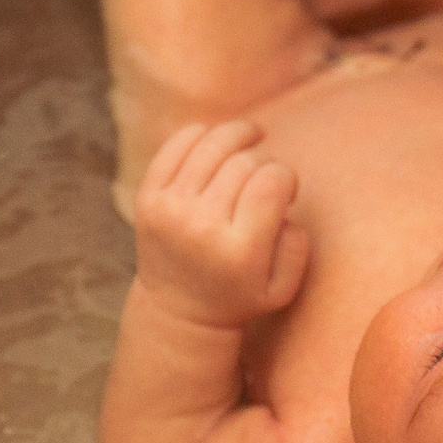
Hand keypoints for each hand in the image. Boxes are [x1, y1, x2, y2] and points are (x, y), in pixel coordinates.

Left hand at [133, 121, 308, 327]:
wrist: (177, 310)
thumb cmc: (238, 294)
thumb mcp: (281, 289)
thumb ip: (295, 245)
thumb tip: (281, 204)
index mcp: (239, 252)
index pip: (271, 183)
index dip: (287, 175)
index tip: (287, 189)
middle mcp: (201, 227)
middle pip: (244, 162)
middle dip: (265, 160)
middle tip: (266, 176)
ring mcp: (170, 210)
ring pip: (212, 144)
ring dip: (238, 134)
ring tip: (250, 137)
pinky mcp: (147, 198)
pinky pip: (176, 144)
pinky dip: (201, 133)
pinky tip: (216, 141)